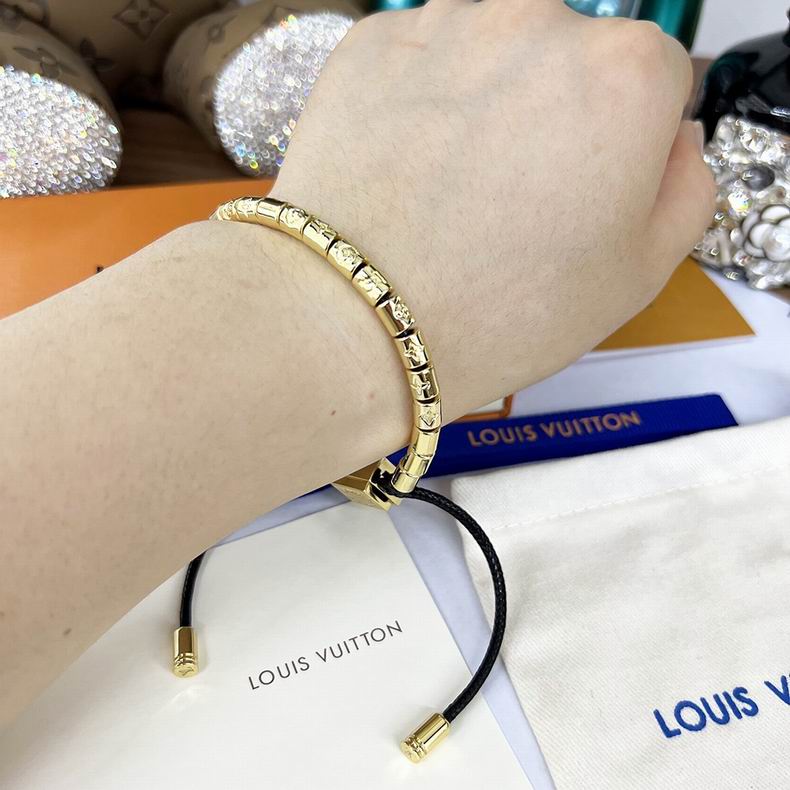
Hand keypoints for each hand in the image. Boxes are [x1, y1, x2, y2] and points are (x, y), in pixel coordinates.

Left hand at [273, 0, 713, 411]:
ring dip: (485, 103)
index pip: (653, 80)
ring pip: (491, 53)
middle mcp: (540, 22)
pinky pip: (421, 61)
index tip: (585, 195)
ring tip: (451, 190)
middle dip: (556, 116)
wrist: (356, 320)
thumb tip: (674, 139)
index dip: (624, 144)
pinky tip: (405, 170)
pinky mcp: (372, 42)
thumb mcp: (638, 276)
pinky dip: (420, 102)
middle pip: (570, 60)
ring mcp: (446, 23)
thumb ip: (687, 189)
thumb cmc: (499, 311)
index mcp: (624, 75)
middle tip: (512, 202)